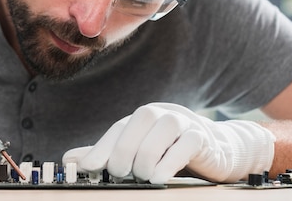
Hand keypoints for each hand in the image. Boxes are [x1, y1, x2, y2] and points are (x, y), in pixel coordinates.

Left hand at [62, 103, 274, 183]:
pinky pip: (185, 145)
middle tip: (123, 175)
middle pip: (135, 126)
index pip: (118, 129)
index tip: (88, 169)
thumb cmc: (173, 151)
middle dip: (124, 154)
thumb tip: (70, 159)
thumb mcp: (140, 150)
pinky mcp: (202, 137)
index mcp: (143, 118)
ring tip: (144, 177)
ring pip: (159, 132)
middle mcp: (161, 114)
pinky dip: (169, 163)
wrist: (221, 149)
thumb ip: (107, 155)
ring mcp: (183, 123)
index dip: (101, 149)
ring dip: (145, 160)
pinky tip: (159, 178)